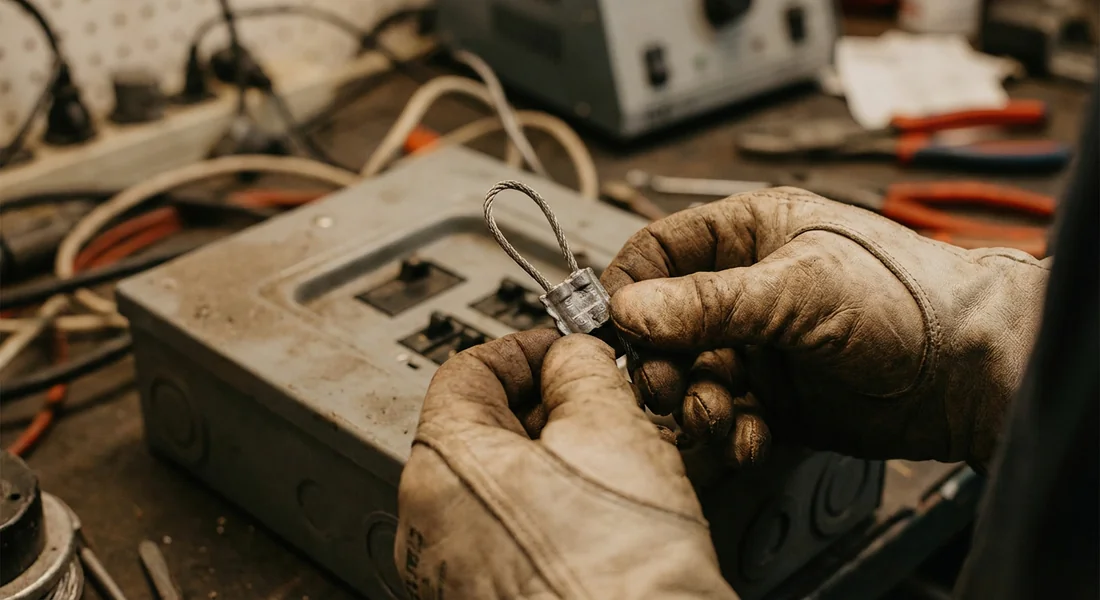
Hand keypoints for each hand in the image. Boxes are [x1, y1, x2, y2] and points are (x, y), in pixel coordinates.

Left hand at [395, 330, 736, 599]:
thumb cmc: (621, 576)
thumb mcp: (611, 429)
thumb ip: (581, 368)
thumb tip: (570, 356)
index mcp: (439, 470)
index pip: (464, 371)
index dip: (525, 348)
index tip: (566, 347)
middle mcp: (429, 527)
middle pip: (482, 430)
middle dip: (548, 406)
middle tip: (604, 400)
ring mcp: (454, 574)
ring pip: (502, 485)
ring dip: (557, 457)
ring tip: (616, 459)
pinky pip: (512, 534)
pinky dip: (554, 509)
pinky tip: (605, 512)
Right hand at [602, 187, 1048, 470]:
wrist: (972, 370)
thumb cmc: (907, 297)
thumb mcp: (798, 288)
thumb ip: (709, 301)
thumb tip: (629, 308)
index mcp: (750, 235)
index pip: (660, 251)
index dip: (631, 288)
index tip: (615, 328)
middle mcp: (748, 290)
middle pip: (665, 323)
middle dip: (659, 359)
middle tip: (664, 385)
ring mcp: (761, 347)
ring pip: (692, 376)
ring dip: (693, 401)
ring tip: (714, 414)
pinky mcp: (777, 400)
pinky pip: (727, 417)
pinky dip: (729, 433)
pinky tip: (750, 436)